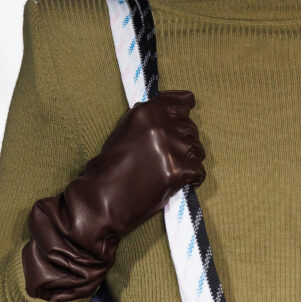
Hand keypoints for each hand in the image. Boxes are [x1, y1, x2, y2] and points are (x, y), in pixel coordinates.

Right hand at [21, 89, 205, 301]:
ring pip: (198, 150)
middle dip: (184, 143)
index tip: (182, 120)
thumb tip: (174, 111)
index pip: (182, 102)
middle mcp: (161, 125)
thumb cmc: (109, 168)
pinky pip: (199, 172)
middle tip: (165, 159)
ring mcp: (170, 147)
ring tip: (168, 172)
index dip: (183, 113)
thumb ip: (150, 120)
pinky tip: (176, 183)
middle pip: (191, 129)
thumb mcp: (125, 131)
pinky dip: (192, 180)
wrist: (101, 199)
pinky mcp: (177, 170)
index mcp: (147, 111)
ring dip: (189, 162)